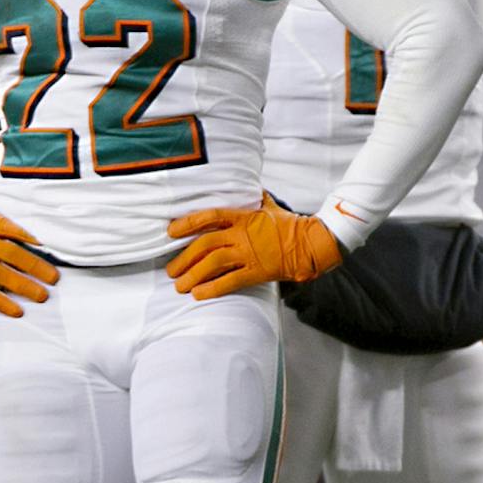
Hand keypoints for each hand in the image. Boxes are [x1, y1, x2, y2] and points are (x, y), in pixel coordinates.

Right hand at [0, 207, 56, 316]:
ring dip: (24, 286)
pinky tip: (18, 310)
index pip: (8, 227)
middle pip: (10, 254)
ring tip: (42, 295)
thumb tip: (30, 223)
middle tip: (54, 278)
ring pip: (0, 275)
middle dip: (35, 267)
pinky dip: (2, 303)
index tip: (44, 244)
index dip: (26, 235)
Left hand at [167, 195, 343, 299]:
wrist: (311, 244)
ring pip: (213, 263)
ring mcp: (249, 253)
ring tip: (179, 286)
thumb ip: (257, 199)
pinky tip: (198, 294)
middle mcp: (243, 235)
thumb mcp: (271, 206)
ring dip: (193, 275)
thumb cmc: (291, 225)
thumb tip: (253, 188)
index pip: (210, 216)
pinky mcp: (257, 271)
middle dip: (184, 258)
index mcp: (244, 217)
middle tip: (171, 270)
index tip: (171, 231)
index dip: (188, 223)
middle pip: (205, 244)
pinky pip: (230, 281)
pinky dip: (212, 289)